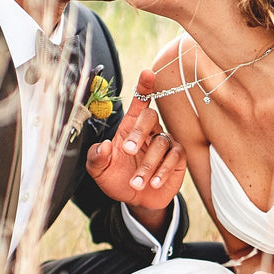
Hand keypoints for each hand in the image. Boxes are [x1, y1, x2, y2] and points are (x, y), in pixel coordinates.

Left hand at [85, 70, 185, 210]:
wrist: (137, 200)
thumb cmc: (118, 179)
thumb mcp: (99, 171)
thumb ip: (96, 157)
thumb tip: (105, 145)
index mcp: (129, 128)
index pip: (139, 103)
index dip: (144, 87)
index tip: (147, 73)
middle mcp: (149, 132)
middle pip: (150, 118)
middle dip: (139, 132)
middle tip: (128, 150)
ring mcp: (165, 143)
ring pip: (161, 143)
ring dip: (147, 165)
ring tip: (136, 183)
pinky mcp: (177, 158)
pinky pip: (174, 157)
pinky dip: (163, 170)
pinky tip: (153, 182)